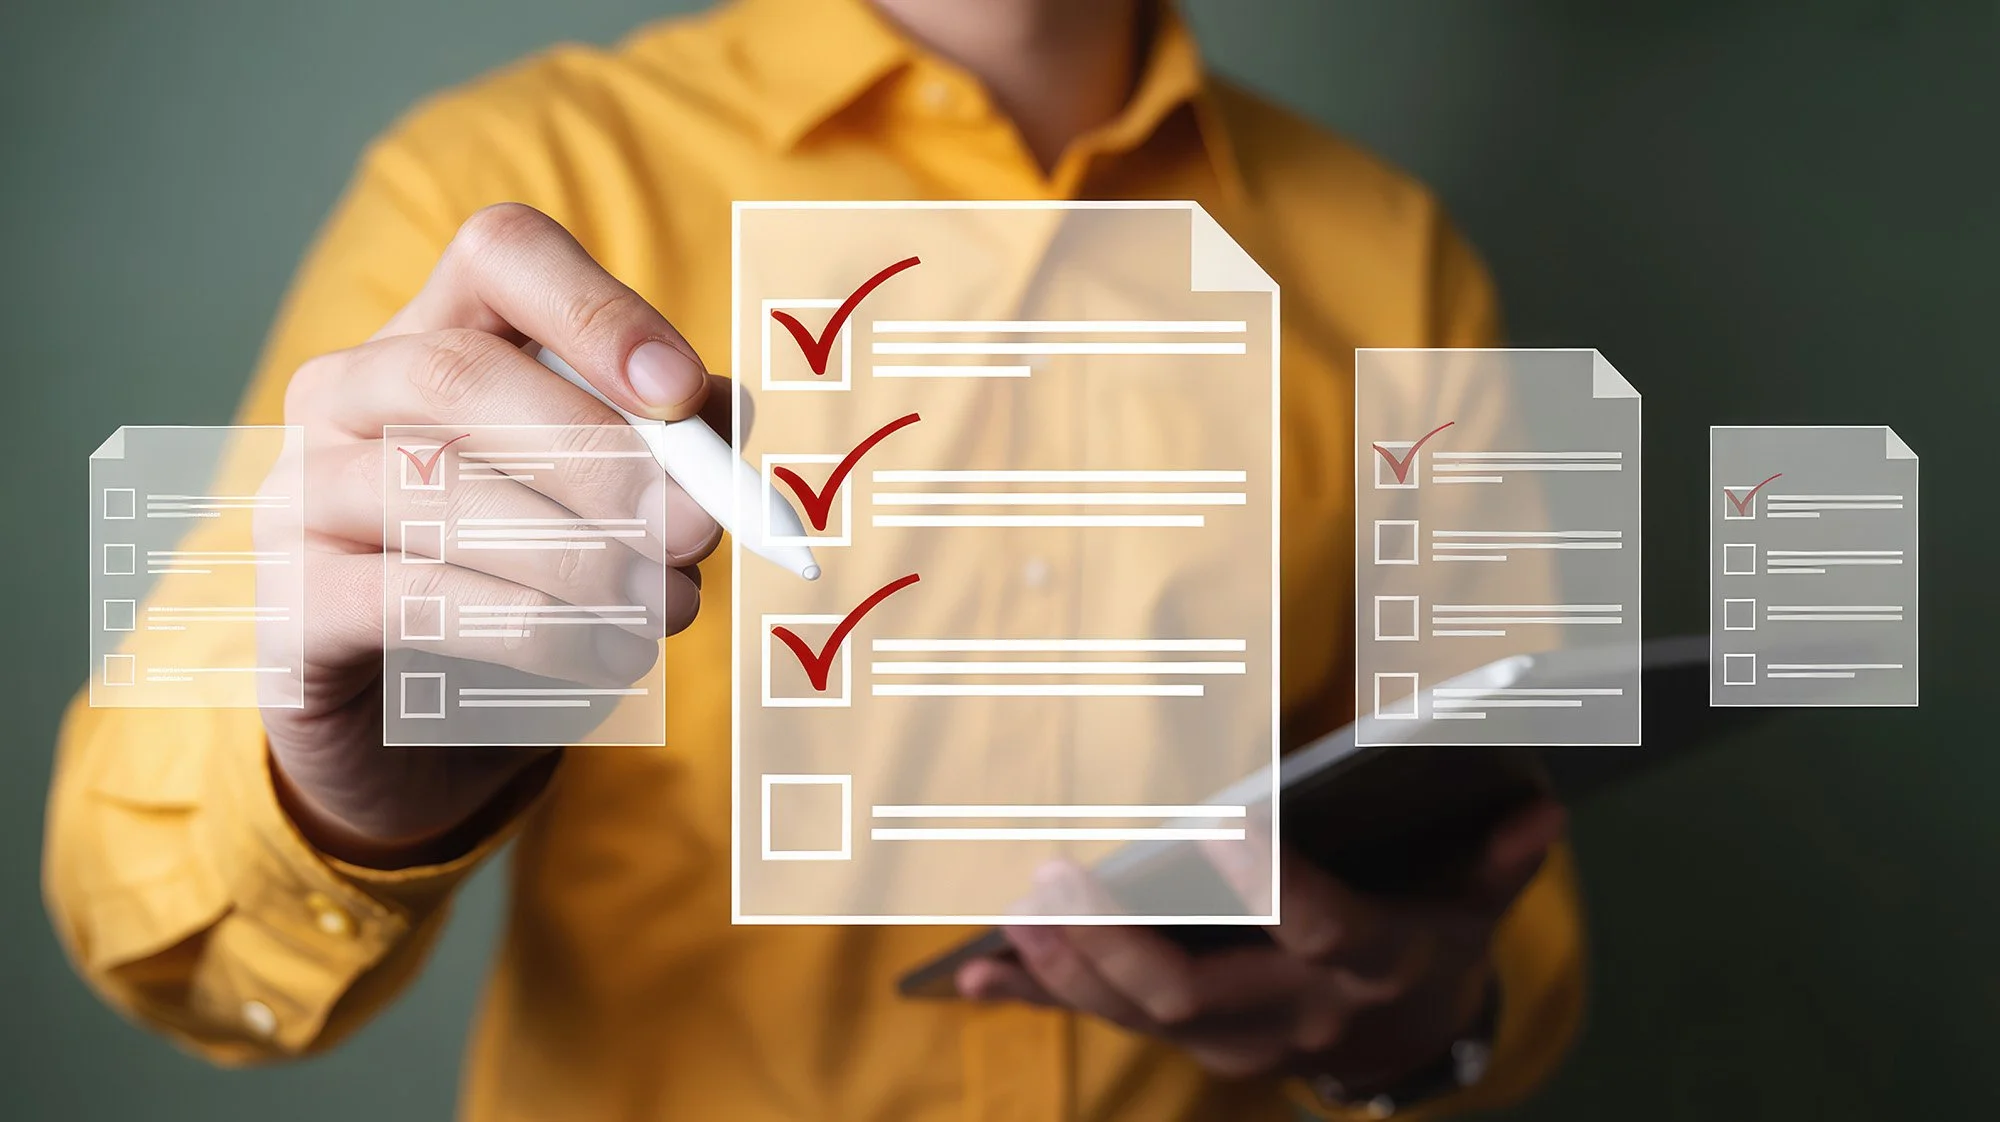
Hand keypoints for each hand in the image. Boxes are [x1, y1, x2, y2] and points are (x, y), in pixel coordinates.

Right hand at [263, 203, 720, 865]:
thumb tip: (718, 415)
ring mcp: (297, 495)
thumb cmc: (531, 585)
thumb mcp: (613, 504)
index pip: (500, 255)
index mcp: (434, 333)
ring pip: (439, 493)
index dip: (597, 309)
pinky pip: (417, 599)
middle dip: (599, 454)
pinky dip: (536, 629)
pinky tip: (610, 656)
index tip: (680, 394)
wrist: (422, 734)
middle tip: (697, 528)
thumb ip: (670, 448)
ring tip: (671, 608)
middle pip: (459, 373)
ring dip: (583, 557)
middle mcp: (344, 393)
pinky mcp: (288, 605)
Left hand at [956, 799, 1566, 1090]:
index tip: (1222, 823)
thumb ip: (1492, 858)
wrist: (1401, 1042)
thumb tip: (1537, 807)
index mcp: (1365, 966)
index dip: (1271, 883)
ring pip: (1134, 1013)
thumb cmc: (1427, 939)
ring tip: (1012, 911)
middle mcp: (1289, 1015)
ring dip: (1063, 966)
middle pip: (1189, 995)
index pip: (1317, 926)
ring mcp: (1231, 1038)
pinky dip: (1037, 993)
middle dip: (1115, 940)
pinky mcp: (1186, 1037)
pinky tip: (972, 973)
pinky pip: (1105, 1018)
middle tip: (1058, 874)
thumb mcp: (1468, 901)